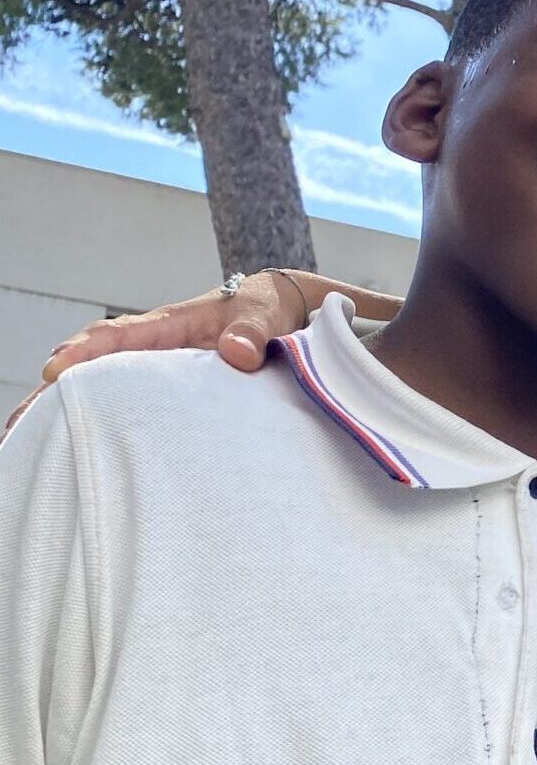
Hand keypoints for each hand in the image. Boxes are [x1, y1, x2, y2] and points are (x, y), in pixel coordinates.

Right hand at [8, 271, 396, 433]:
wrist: (282, 310)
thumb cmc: (269, 309)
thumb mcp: (267, 314)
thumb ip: (254, 333)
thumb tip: (236, 353)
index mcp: (169, 324)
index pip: (118, 337)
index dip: (85, 352)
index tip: (56, 370)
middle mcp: (151, 347)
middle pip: (89, 366)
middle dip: (49, 393)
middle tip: (17, 427)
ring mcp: (153, 370)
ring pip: (98, 388)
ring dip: (63, 413)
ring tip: (29, 448)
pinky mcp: (163, 390)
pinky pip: (124, 404)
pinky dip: (97, 422)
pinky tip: (78, 455)